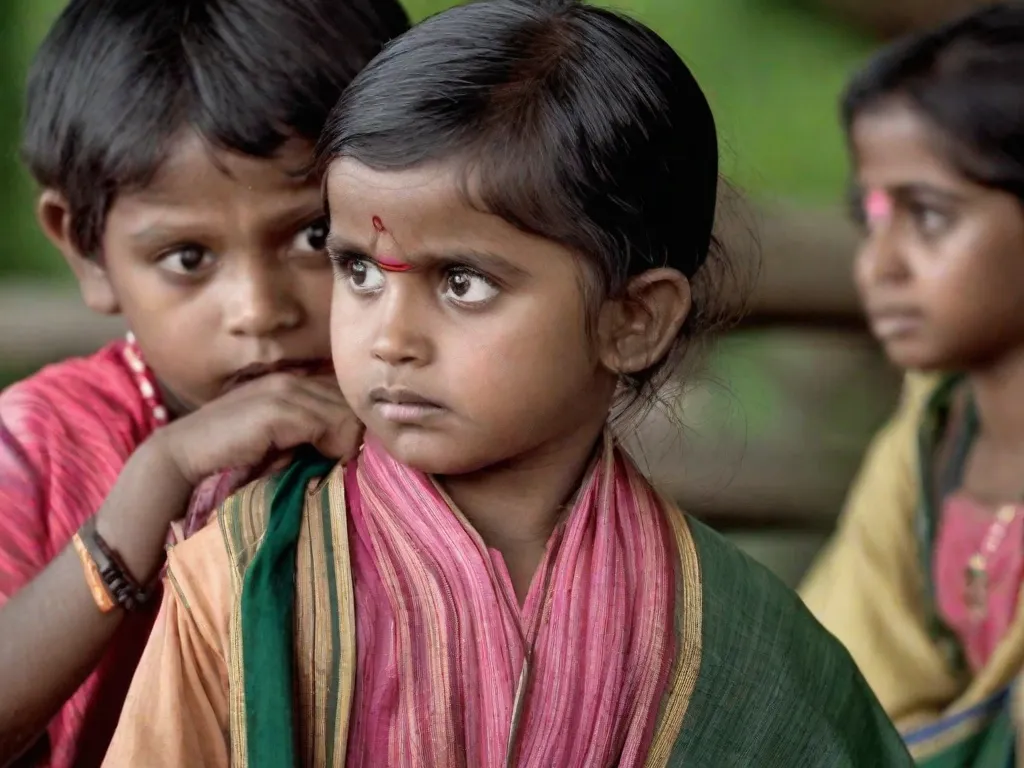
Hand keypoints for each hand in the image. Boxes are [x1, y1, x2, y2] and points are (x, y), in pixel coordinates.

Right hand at [152, 373, 362, 486]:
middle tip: (335, 458)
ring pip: (345, 413)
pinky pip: (326, 424)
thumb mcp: (280, 438)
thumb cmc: (233, 452)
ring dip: (341, 442)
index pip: (344, 393)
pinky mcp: (276, 409)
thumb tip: (349, 444)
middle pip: (350, 402)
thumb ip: (310, 431)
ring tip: (324, 460)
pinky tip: (309, 459)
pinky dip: (327, 446)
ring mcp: (284, 389)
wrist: (185, 454)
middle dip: (350, 433)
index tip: (341, 449)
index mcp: (294, 382)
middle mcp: (293, 378)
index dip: (351, 422)